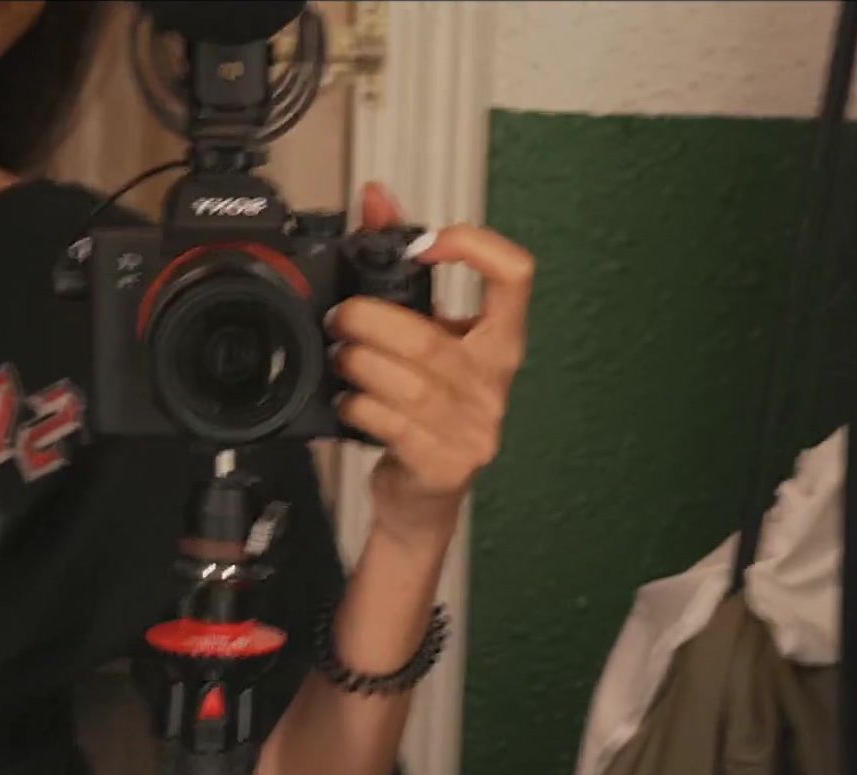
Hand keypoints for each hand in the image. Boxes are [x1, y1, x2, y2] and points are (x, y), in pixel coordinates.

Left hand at [330, 181, 534, 540]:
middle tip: (341, 318)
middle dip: (370, 321)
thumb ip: (402, 266)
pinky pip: (393, 424)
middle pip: (430, 338)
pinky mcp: (446, 463)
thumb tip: (376, 198)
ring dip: (358, 364)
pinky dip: (360, 405)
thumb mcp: (426, 335)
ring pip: (406, 384)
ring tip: (340, 357)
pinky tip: (349, 399)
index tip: (428, 244)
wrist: (423, 495)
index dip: (474, 248)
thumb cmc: (429, 410)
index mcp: (500, 340)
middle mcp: (494, 382)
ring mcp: (475, 428)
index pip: (516, 276)